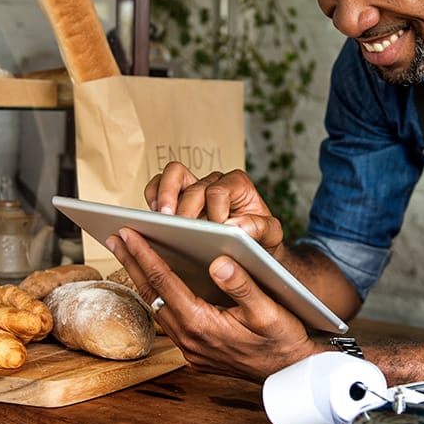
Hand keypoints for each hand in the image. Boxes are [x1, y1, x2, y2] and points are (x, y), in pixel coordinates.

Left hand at [105, 225, 323, 380]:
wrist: (291, 373)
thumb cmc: (284, 339)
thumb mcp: (269, 310)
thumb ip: (243, 285)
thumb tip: (218, 261)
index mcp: (203, 325)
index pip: (165, 282)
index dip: (144, 254)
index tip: (128, 233)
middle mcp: (190, 339)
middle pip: (152, 294)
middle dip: (131, 263)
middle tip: (114, 236)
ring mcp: (190, 348)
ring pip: (157, 307)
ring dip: (141, 279)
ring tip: (128, 254)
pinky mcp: (195, 351)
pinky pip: (168, 319)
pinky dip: (157, 295)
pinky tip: (155, 281)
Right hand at [145, 161, 284, 252]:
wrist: (252, 248)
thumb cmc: (260, 239)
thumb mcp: (271, 235)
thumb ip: (260, 228)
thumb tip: (234, 227)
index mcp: (238, 185)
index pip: (218, 191)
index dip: (214, 211)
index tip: (216, 231)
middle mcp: (214, 181)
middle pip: (192, 185)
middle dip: (185, 208)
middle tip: (181, 228)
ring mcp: (193, 187)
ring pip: (172, 174)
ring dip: (164, 195)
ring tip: (162, 219)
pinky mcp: (177, 199)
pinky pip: (158, 186)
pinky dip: (153, 197)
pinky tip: (154, 219)